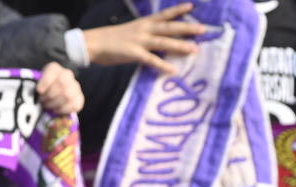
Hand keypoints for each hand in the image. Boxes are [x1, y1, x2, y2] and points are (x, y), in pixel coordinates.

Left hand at [36, 61, 82, 114]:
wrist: (53, 94)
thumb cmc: (41, 89)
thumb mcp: (35, 83)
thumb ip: (32, 84)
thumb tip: (32, 93)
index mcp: (54, 68)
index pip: (53, 70)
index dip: (46, 81)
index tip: (39, 91)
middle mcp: (67, 75)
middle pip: (61, 85)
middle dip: (50, 96)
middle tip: (42, 101)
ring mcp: (75, 87)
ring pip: (68, 96)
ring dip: (55, 103)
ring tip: (47, 106)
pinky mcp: (79, 98)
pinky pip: (74, 105)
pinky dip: (63, 110)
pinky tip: (55, 110)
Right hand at [83, 3, 206, 74]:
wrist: (91, 43)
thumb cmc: (111, 40)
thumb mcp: (131, 33)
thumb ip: (146, 37)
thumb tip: (160, 44)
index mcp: (143, 24)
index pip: (163, 15)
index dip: (177, 11)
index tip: (192, 7)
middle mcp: (143, 30)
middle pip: (169, 27)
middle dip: (186, 28)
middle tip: (203, 29)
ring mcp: (138, 41)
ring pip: (163, 42)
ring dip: (180, 45)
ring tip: (195, 49)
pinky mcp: (133, 53)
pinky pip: (151, 60)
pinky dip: (162, 65)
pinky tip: (173, 70)